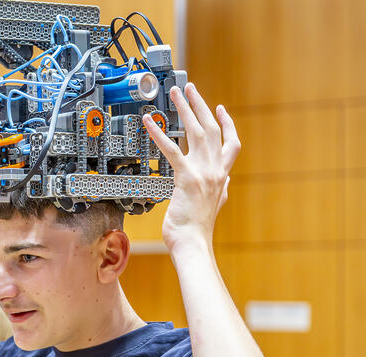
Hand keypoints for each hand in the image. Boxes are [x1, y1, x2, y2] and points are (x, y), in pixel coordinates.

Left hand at [144, 83, 239, 252]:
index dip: (227, 124)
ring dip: (185, 109)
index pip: (231, 143)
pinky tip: (149, 122)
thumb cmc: (196, 230)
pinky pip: (172, 150)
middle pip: (212, 129)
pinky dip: (159, 133)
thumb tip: (223, 184)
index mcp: (222, 176)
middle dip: (201, 105)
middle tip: (190, 88)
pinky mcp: (187, 177)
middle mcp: (216, 171)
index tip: (221, 109)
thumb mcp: (213, 205)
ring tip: (176, 93)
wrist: (193, 243)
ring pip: (196, 132)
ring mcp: (204, 173)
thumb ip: (218, 190)